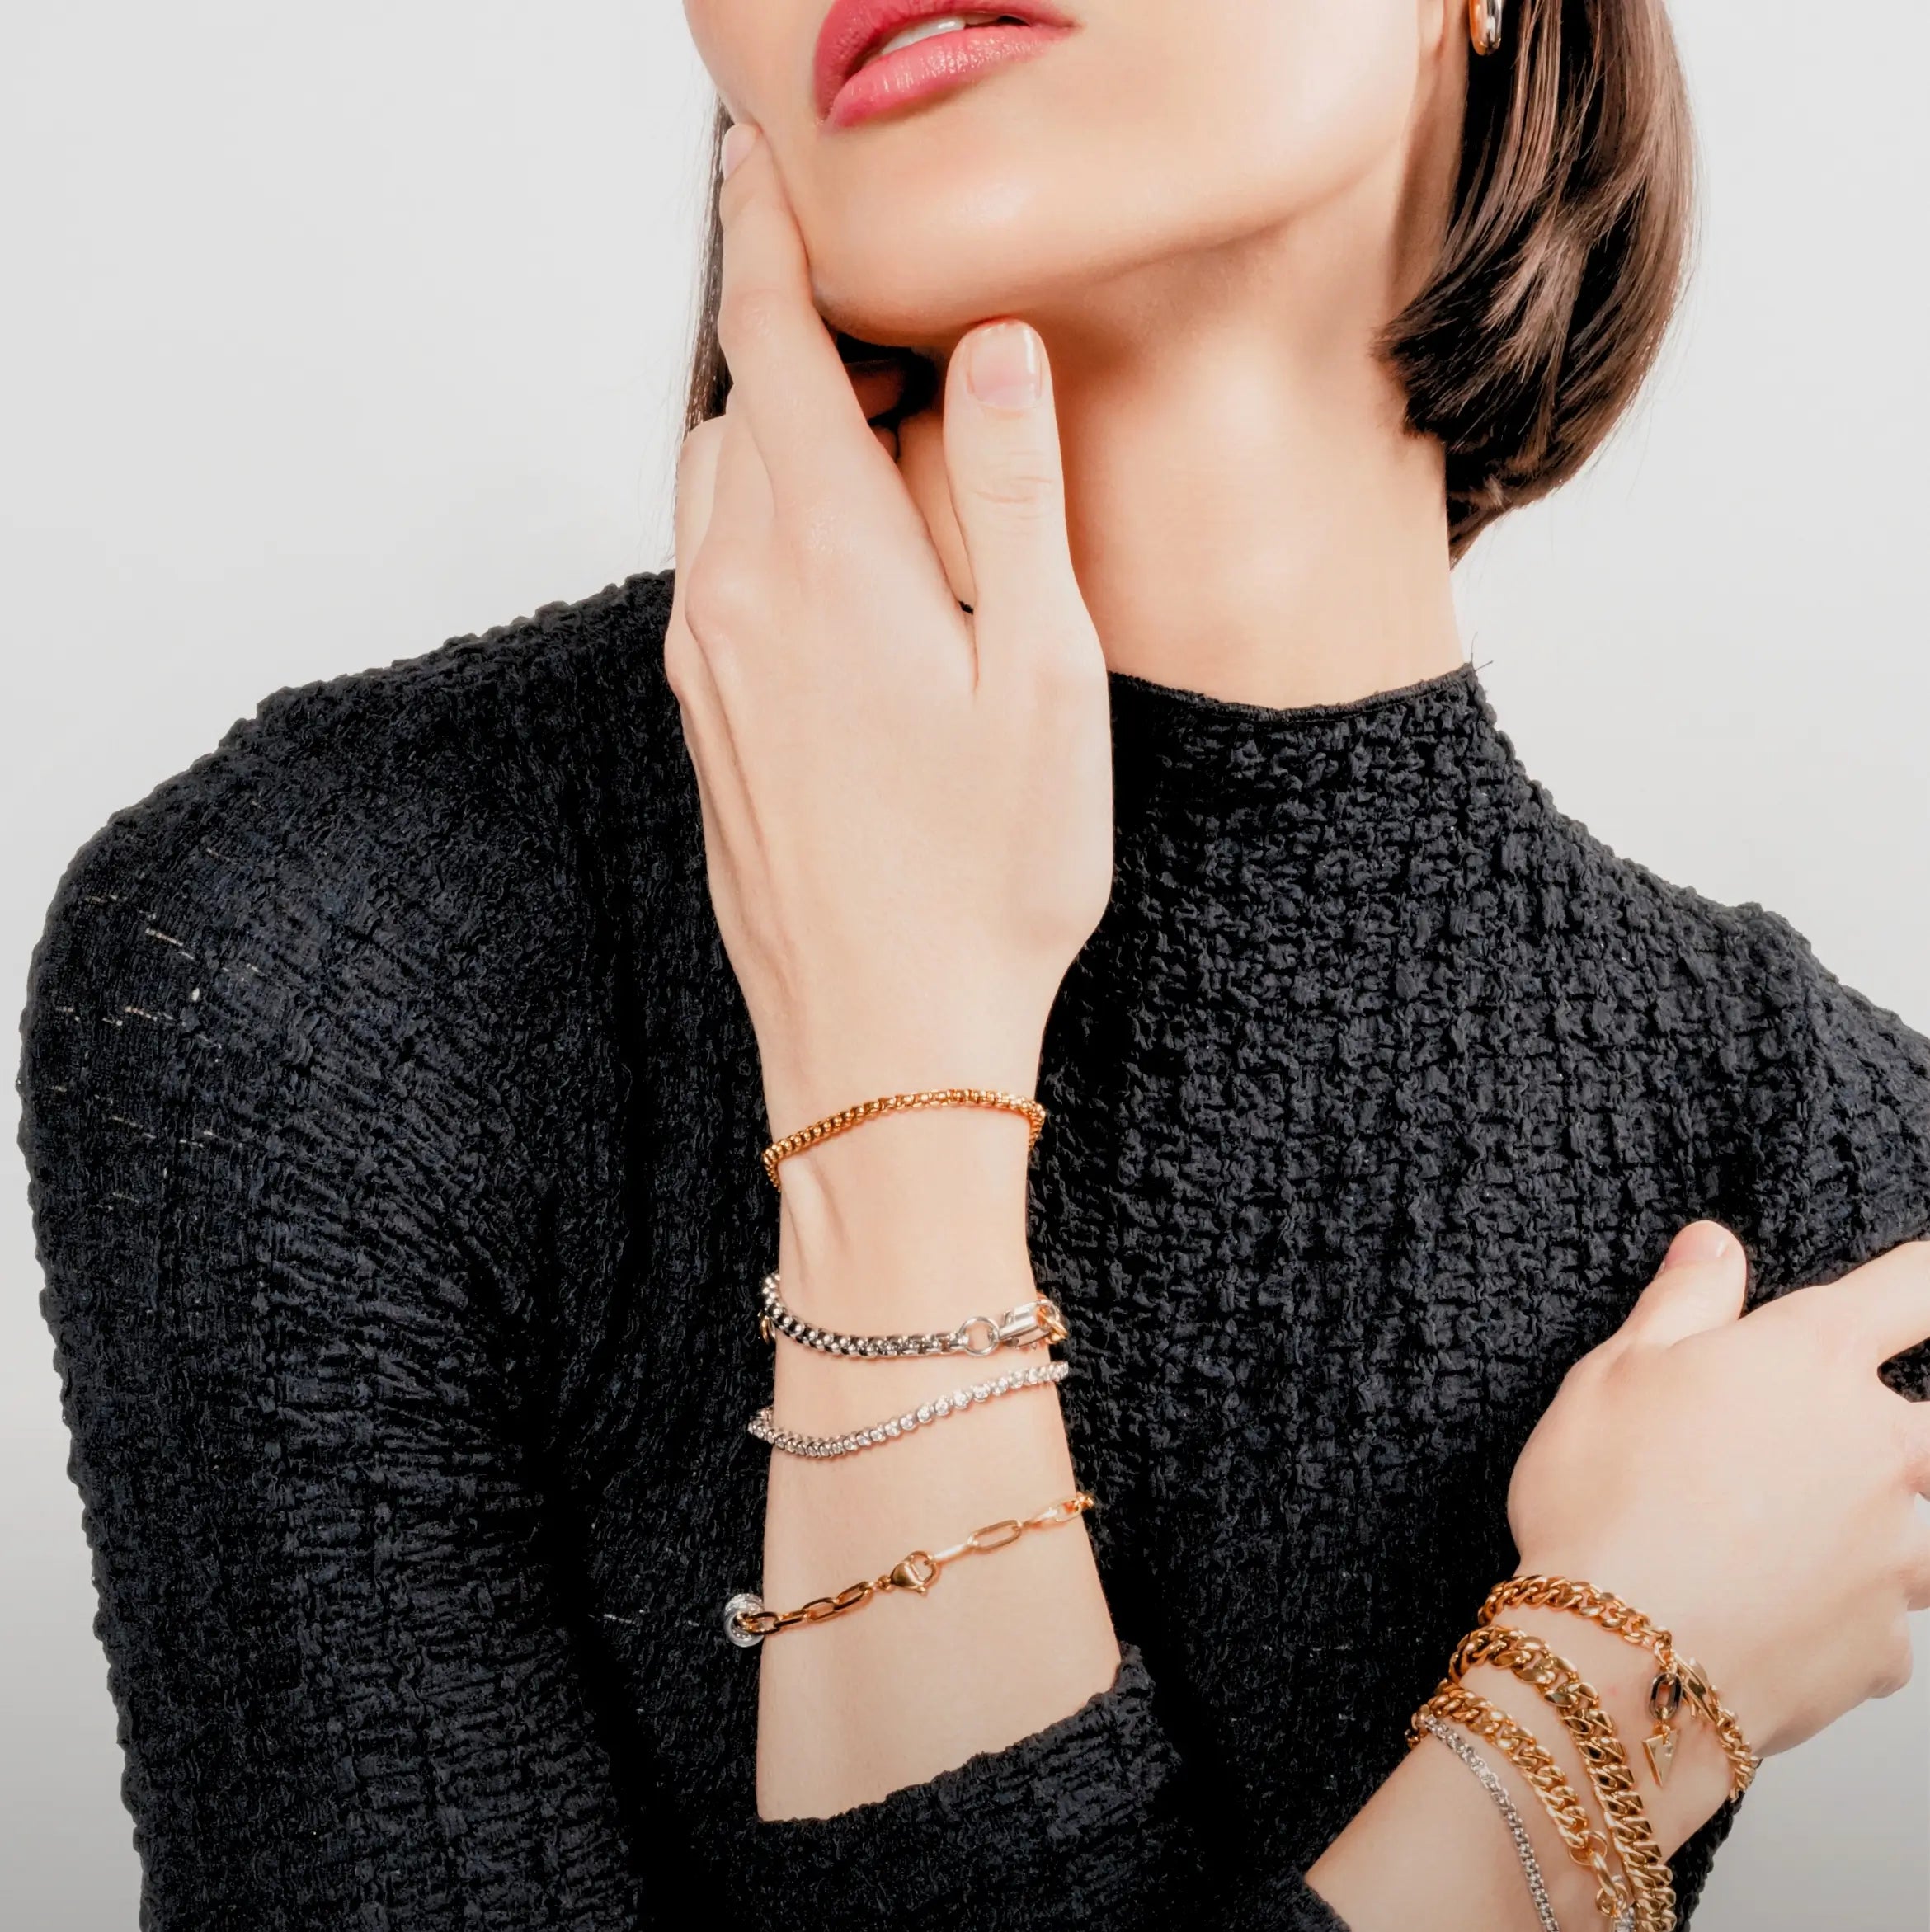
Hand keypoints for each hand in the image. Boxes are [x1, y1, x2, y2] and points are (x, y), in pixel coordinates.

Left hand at [664, 123, 1111, 1138]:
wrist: (883, 1043)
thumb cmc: (982, 882)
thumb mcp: (1044, 677)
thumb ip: (1011, 494)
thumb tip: (990, 346)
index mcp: (822, 558)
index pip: (770, 342)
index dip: (765, 233)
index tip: (762, 161)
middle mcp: (735, 596)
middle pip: (738, 406)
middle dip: (792, 334)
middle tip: (883, 321)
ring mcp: (708, 666)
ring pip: (719, 490)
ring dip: (781, 437)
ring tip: (879, 446)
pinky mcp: (710, 724)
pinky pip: (718, 575)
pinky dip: (766, 525)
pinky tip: (848, 574)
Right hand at [1507, 1220, 1929, 1759]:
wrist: (1621, 1664)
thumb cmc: (1605, 1507)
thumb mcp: (1613, 1374)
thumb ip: (1684, 1302)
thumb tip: (1714, 1246)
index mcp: (1812, 1361)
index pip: (1910, 1286)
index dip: (1923, 1276)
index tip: (1924, 1280)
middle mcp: (1877, 1449)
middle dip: (1899, 1432)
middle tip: (1824, 1452)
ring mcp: (1893, 1553)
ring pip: (1915, 1534)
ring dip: (1867, 1534)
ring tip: (1777, 1551)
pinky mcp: (1882, 1645)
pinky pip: (1879, 1625)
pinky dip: (1838, 1618)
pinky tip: (1769, 1618)